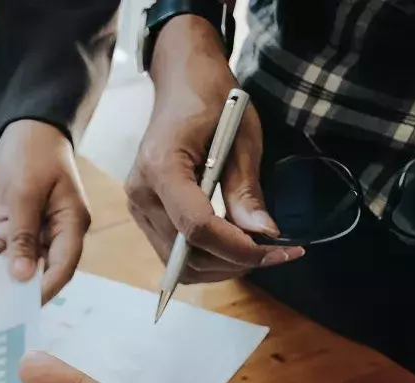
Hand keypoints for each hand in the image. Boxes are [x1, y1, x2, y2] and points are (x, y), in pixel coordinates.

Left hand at [0, 120, 89, 301]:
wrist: (25, 124)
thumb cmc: (34, 152)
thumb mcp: (27, 192)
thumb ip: (24, 235)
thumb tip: (21, 276)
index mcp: (73, 223)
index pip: (64, 265)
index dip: (46, 288)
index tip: (24, 307)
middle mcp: (59, 231)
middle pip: (44, 268)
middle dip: (23, 288)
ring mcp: (38, 228)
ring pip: (23, 261)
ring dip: (5, 275)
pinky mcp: (18, 224)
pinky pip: (7, 248)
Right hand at [125, 17, 302, 282]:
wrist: (181, 83)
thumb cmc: (212, 99)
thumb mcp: (241, 137)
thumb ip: (246, 190)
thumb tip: (264, 235)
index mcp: (161, 166)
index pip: (196, 227)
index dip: (237, 247)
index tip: (275, 251)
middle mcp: (141, 193)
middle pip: (186, 255)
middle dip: (233, 262)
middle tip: (275, 253)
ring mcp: (138, 207)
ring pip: (179, 265)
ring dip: (221, 266)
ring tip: (256, 250)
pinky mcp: (145, 214)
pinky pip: (175, 253)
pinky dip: (207, 257)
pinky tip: (233, 243)